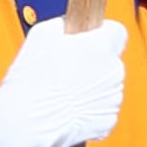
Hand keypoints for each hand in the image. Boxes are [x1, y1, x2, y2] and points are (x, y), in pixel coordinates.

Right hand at [0, 16, 130, 146]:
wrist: (28, 120)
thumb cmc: (31, 79)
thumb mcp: (42, 35)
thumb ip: (64, 25)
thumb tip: (70, 25)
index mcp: (101, 47)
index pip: (118, 31)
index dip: (102, 34)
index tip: (89, 39)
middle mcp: (115, 71)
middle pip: (110, 62)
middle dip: (93, 63)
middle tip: (65, 70)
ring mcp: (114, 98)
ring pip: (107, 88)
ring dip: (90, 88)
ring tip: (61, 93)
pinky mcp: (108, 121)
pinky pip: (102, 111)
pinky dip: (88, 111)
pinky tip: (67, 110)